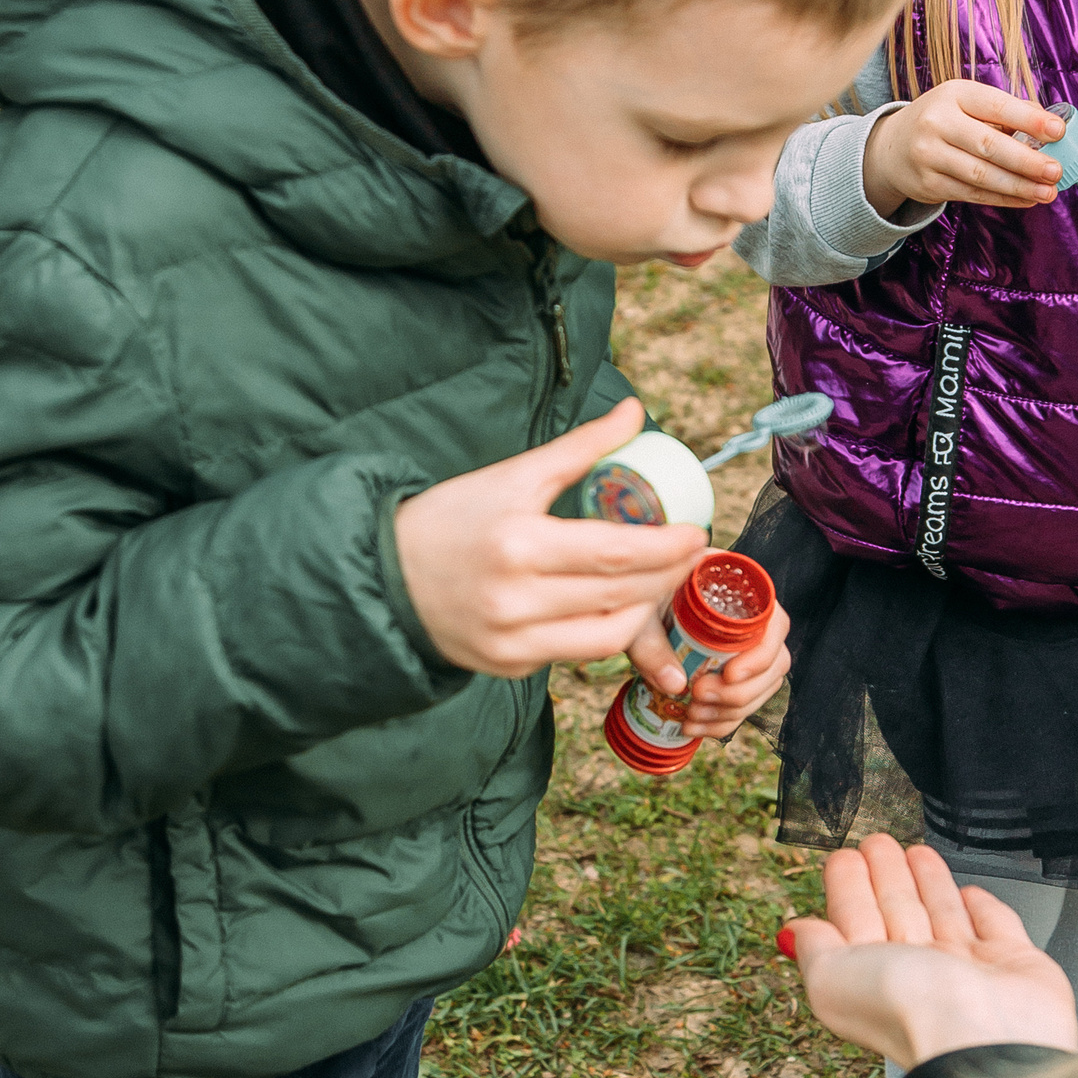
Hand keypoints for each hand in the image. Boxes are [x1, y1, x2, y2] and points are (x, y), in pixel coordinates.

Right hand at [394, 399, 704, 677]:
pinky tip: (617, 603)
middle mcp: (516, 601)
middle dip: (667, 576)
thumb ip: (580, 447)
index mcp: (519, 545)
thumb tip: (634, 411)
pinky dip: (604, 628)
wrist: (382, 576)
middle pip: (620, 595)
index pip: (614, 553)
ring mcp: (512, 642)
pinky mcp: (508, 666)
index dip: (665, 547)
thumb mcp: (512, 476)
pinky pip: (576, 652)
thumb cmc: (450, 518)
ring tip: (660, 580)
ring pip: (607, 635)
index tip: (695, 533)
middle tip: (690, 554)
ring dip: (645, 609)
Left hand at [626, 600, 791, 737]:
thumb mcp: (641, 614)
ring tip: (692, 716)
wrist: (633, 610)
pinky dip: (722, 722)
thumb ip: (652, 644)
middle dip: (739, 692)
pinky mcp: (735, 676)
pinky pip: (745, 705)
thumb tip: (676, 686)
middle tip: (699, 696)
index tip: (729, 675)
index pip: (775, 625)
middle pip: (773, 664)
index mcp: (740, 594)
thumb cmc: (640, 601)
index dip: (760, 655)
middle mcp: (753, 622)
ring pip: (763, 689)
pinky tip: (693, 726)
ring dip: (730, 711)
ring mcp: (748, 651)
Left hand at [781, 834, 1077, 1069]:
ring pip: (942, 913)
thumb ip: (814, 949)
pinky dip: (983, 906)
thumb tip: (792, 934)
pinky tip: (971, 892)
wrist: (988, 1038)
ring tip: (915, 851)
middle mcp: (918, 975)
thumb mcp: (832, 977)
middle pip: (896, 911)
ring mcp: (967, 969)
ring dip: (927, 882)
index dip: (847, 886)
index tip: (843, 857)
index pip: (854, 918)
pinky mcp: (1015, 963)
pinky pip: (995, 925)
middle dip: (885, 876)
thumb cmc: (911, 1012)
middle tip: (877, 842)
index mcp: (871, 976)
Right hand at [862, 81, 1064, 216]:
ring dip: (1019, 186)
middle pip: (989, 145)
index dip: (1029, 120)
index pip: (996, 106)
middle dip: (1027, 161)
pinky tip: (1026, 199)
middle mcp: (937, 122)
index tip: (1058, 131)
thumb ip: (1006, 111)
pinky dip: (1003, 199)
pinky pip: (972, 194)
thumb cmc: (943, 120)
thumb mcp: (967, 103)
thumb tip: (1048, 124)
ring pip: (981, 175)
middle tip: (1055, 171)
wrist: (892, 147)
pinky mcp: (929, 184)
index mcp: (954, 94)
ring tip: (1048, 192)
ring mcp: (929, 155)